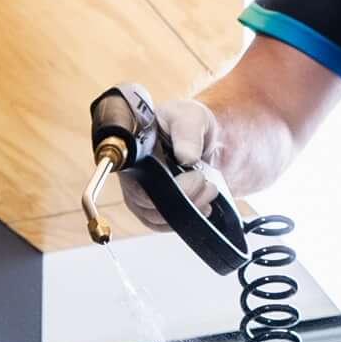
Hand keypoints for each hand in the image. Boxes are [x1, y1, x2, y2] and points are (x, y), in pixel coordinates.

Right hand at [113, 94, 228, 227]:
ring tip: (209, 188)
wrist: (199, 137)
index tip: (195, 176)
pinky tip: (203, 204)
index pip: (137, 183)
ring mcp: (141, 196)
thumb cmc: (187, 122)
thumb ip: (188, 132)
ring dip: (190, 209)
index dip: (166, 189)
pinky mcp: (154, 208)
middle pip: (148, 207)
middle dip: (185, 199)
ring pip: (158, 219)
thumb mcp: (190, 117)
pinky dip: (187, 218)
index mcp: (132, 153)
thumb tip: (186, 157)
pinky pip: (165, 224)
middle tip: (206, 181)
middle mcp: (131, 178)